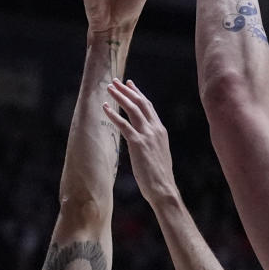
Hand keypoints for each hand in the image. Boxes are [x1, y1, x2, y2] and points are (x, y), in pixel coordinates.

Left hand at [104, 79, 176, 205]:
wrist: (163, 188)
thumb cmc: (159, 176)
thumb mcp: (158, 154)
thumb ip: (152, 143)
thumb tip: (143, 140)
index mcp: (161, 131)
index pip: (149, 107)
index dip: (138, 94)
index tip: (130, 84)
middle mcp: (155, 129)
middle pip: (141, 103)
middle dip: (127, 90)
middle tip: (115, 81)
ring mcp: (147, 136)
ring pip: (133, 109)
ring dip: (120, 97)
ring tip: (109, 88)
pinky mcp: (138, 144)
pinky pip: (124, 125)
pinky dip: (114, 115)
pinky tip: (105, 108)